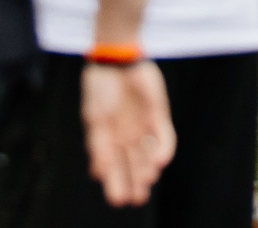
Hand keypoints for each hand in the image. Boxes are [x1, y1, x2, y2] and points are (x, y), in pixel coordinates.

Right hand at [84, 58, 175, 206]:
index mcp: (107, 137)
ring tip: (147, 181)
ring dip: (147, 169)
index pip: (113, 166)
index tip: (118, 199)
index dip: (115, 183)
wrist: (117, 58)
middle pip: (132, 164)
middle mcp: (126, 135)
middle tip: (137, 198)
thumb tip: (99, 173)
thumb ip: (98, 145)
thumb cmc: (100, 87)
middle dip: (135, 182)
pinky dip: (163, 149)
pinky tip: (159, 161)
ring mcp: (143, 125)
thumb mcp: (94, 118)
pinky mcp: (158, 114)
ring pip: (148, 154)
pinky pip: (164, 136)